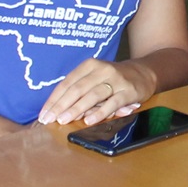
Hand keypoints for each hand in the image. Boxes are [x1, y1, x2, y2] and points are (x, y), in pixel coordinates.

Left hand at [38, 59, 154, 125]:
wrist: (143, 73)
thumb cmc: (113, 79)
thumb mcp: (94, 78)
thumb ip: (79, 91)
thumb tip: (59, 111)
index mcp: (89, 65)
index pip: (67, 83)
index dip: (54, 99)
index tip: (44, 113)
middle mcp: (101, 70)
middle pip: (77, 89)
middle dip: (61, 105)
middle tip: (49, 120)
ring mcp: (116, 80)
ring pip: (92, 95)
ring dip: (76, 109)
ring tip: (64, 120)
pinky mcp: (128, 91)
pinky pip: (112, 103)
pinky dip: (100, 113)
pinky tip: (89, 121)